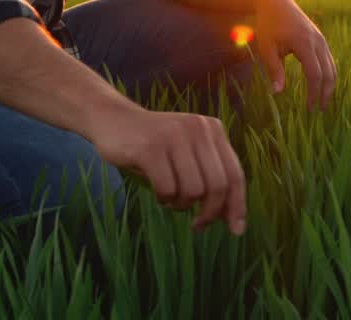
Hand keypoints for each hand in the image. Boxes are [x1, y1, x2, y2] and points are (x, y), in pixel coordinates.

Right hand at [92, 106, 246, 234]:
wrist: (113, 120)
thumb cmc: (155, 146)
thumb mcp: (188, 153)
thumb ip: (210, 176)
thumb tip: (232, 220)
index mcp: (212, 129)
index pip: (235, 173)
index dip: (237, 205)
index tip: (236, 230)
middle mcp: (197, 128)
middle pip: (217, 186)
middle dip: (209, 213)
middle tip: (197, 225)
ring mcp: (174, 136)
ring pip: (193, 190)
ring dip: (181, 204)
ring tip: (170, 197)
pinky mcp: (150, 147)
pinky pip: (167, 189)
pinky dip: (164, 198)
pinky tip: (158, 191)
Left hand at [251, 0, 337, 110]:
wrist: (276, 2)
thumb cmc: (268, 25)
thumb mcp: (267, 48)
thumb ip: (274, 70)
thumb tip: (278, 92)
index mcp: (304, 43)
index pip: (315, 74)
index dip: (314, 93)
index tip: (309, 108)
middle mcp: (317, 41)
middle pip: (329, 72)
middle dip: (325, 93)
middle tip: (319, 110)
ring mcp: (321, 39)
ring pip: (332, 67)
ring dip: (329, 86)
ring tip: (322, 102)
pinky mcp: (320, 39)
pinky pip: (328, 60)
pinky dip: (327, 75)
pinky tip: (321, 86)